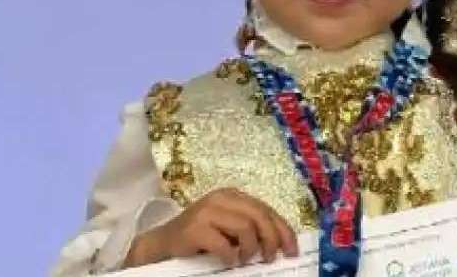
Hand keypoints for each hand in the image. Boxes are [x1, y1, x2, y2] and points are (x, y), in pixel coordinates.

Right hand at [124, 188, 299, 267]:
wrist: (163, 243)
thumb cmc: (200, 237)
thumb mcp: (229, 227)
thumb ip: (250, 227)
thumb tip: (280, 243)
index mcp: (233, 196)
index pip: (266, 209)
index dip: (283, 230)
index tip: (292, 251)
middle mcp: (221, 198)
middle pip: (259, 215)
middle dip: (271, 239)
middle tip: (270, 258)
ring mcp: (207, 211)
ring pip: (246, 226)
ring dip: (250, 248)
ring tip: (245, 259)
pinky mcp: (195, 228)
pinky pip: (223, 243)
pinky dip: (230, 256)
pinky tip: (229, 261)